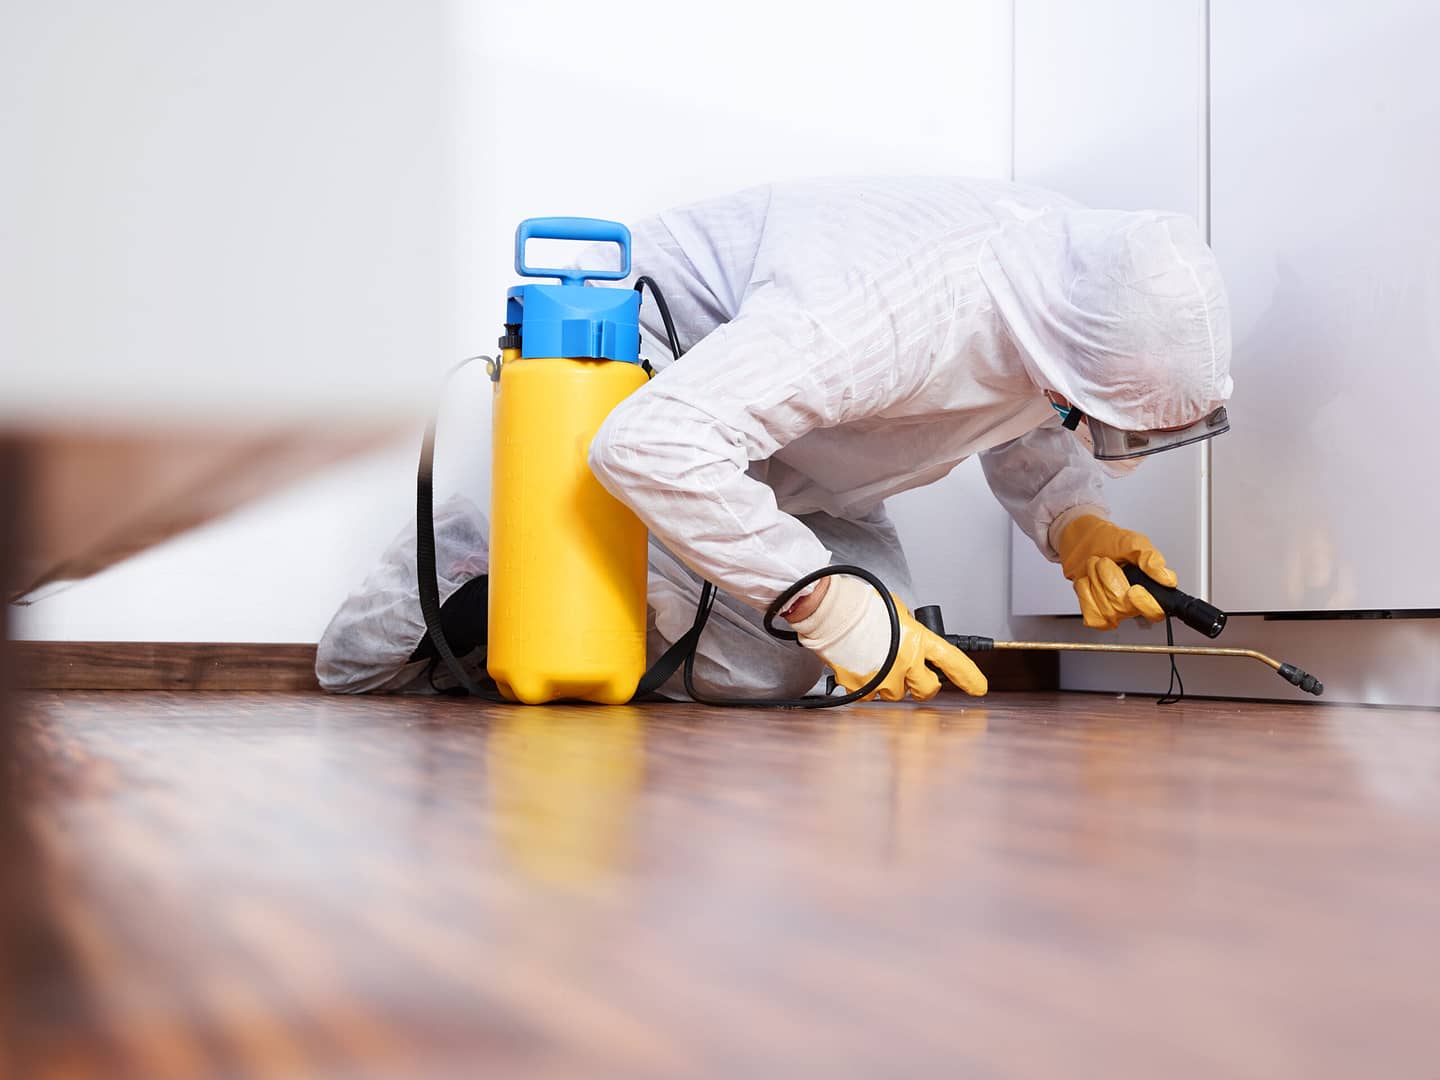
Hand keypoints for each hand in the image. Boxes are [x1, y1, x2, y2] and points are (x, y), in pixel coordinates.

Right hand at [787, 574, 987, 701]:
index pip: (953, 661)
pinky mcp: (861, 687)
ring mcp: (884, 678)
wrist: (831, 611)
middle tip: (913, 676)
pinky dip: (866, 686)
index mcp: (918, 640)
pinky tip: (860, 667)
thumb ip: (909, 628)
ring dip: (891, 683)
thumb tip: (909, 636)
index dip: (969, 677)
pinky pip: (869, 696)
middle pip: (927, 689)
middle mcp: (905, 663)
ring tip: (876, 661)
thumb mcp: (897, 610)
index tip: (977, 687)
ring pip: (896, 694)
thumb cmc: (861, 605)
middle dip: (923, 685)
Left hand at [1055, 514, 1176, 629]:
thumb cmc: (1109, 542)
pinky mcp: (1094, 614)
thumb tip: (1168, 579)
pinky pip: (1091, 615)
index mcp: (1148, 588)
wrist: (1082, 540)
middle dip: (1109, 578)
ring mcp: (1112, 611)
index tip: (1134, 589)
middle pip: (1123, 607)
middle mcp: (1131, 603)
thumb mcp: (1134, 542)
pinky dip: (1084, 593)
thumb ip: (1152, 559)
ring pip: (1106, 610)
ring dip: (1095, 582)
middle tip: (1105, 562)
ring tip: (1096, 568)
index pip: (1156, 612)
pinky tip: (1088, 582)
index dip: (1145, 605)